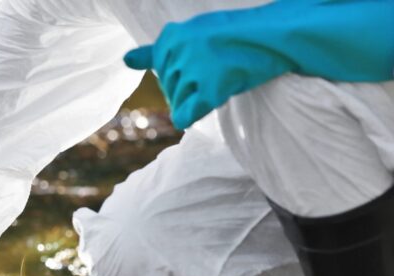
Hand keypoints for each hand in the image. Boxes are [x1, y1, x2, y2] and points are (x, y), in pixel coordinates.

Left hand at [125, 0, 393, 129]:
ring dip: (196, 99)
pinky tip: (210, 101)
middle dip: (188, 88)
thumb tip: (124, 60)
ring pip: (176, 103)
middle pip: (168, 89)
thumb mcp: (192, 34)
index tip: (207, 59)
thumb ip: (157, 50)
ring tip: (222, 78)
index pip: (161, 70)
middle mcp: (177, 51)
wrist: (275, 35)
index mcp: (171, 35)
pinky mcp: (209, 89)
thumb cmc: (233, 35)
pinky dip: (191, 116)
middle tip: (218, 70)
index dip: (183, 72)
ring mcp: (193, 70)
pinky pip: (184, 117)